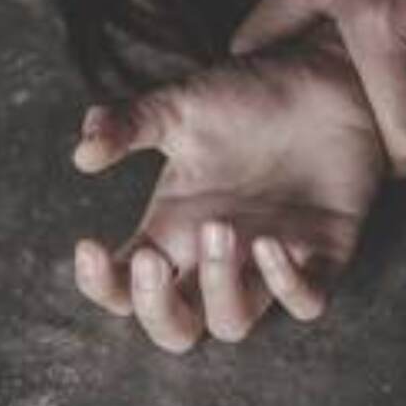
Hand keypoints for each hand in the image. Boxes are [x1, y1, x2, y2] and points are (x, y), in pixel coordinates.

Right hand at [71, 31, 386, 352]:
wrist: (324, 77)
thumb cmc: (247, 97)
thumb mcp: (179, 106)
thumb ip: (128, 124)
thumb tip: (82, 153)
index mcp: (172, 229)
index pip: (124, 287)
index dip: (101, 284)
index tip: (90, 245)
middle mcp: (213, 258)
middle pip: (174, 328)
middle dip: (156, 308)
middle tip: (150, 259)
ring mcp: (265, 263)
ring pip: (233, 324)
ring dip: (220, 290)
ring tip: (221, 228)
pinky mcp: (323, 255)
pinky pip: (306, 302)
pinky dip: (288, 286)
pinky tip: (272, 243)